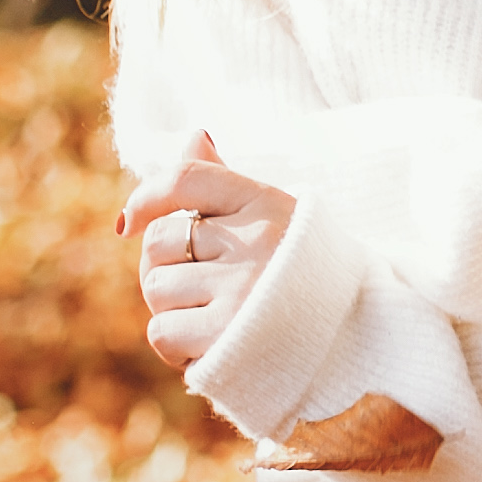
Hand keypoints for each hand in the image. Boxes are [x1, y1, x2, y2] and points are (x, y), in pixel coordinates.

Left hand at [120, 128, 300, 373]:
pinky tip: (207, 344)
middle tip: (196, 285)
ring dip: (171, 308)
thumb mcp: (275, 217)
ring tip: (211, 316)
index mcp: (266, 203)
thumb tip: (193, 136)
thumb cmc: (299, 271)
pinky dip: (175, 345)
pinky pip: (162, 331)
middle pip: (159, 240)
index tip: (129, 224)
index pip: (186, 179)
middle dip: (164, 265)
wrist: (352, 335)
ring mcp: (241, 289)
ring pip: (156, 288)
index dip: (145, 196)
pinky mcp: (227, 336)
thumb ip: (226, 184)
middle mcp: (255, 241)